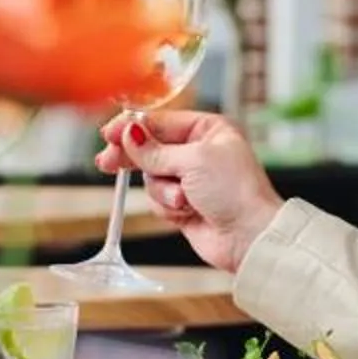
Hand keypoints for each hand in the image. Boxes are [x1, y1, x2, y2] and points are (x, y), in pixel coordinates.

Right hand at [98, 109, 284, 273]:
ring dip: (163, 190)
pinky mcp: (184, 205)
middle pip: (151, 148)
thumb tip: (129, 134)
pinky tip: (186, 212)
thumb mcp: (193, 160)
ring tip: (183, 199)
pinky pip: (158, 200)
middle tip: (108, 162)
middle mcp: (200, 152)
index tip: (109, 133)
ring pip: (152, 177)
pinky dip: (167, 207)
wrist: (249, 237)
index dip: (133, 127)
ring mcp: (191, 180)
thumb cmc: (235, 192)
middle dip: (134, 158)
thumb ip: (156, 149)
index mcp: (209, 130)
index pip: (160, 122)